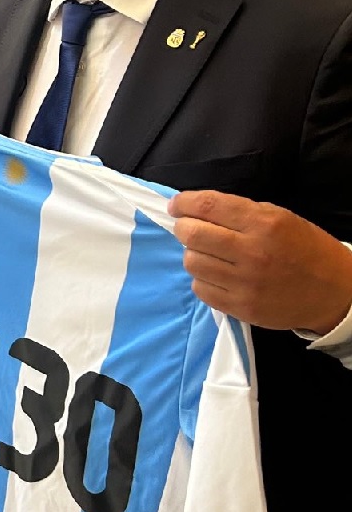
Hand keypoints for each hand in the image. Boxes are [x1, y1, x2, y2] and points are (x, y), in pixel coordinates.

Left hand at [169, 190, 351, 333]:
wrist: (335, 292)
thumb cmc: (304, 248)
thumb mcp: (278, 217)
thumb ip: (237, 211)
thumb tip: (193, 208)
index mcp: (262, 223)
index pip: (207, 206)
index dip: (183, 203)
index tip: (176, 205)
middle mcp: (252, 252)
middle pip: (192, 234)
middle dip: (183, 227)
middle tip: (189, 228)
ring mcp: (246, 283)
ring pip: (192, 262)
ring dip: (194, 254)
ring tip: (209, 254)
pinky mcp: (242, 308)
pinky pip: (200, 289)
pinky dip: (203, 279)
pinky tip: (218, 275)